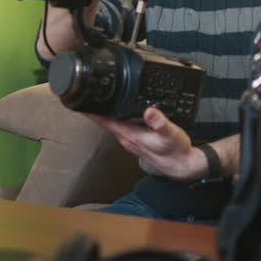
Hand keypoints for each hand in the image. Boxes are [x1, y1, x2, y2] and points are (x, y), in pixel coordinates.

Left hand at [86, 106, 205, 181]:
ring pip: (112, 124)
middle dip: (95, 109)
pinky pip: (121, 126)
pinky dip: (116, 117)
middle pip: (105, 122)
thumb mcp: (170, 134)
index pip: (105, 122)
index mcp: (131, 136)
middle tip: (85, 94)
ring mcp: (130, 140)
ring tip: (96, 99)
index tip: (80, 102)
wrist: (181, 166)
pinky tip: (118, 111)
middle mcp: (127, 139)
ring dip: (104, 114)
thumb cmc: (175, 150)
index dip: (92, 112)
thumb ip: (160, 123)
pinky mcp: (136, 140)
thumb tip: (149, 111)